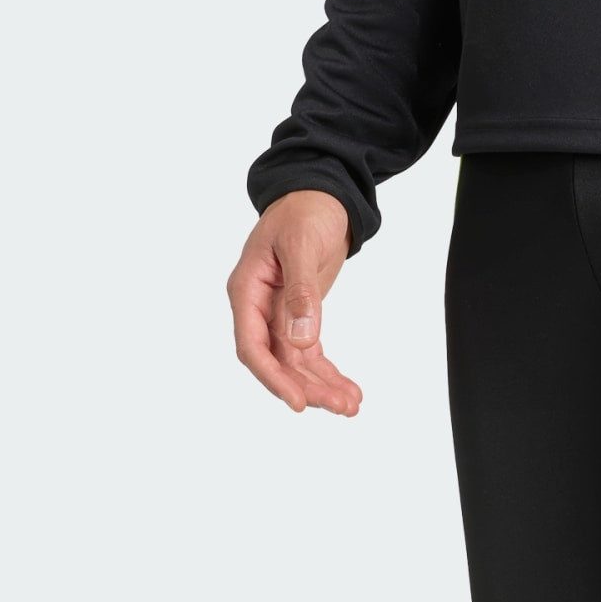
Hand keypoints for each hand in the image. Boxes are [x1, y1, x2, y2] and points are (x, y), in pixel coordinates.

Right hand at [226, 190, 362, 415]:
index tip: (300, 403)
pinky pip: (311, 354)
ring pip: (296, 363)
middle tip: (342, 407)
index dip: (274, 378)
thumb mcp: (302, 245)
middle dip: (308, 387)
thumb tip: (300, 340)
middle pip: (277, 362)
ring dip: (322, 386)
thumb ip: (301, 293)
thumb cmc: (304, 210)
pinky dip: (329, 373)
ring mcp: (278, 314)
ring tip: (352, 405)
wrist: (320, 194)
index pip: (252, 346)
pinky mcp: (300, 316)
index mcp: (247, 290)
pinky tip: (351, 391)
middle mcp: (258, 307)